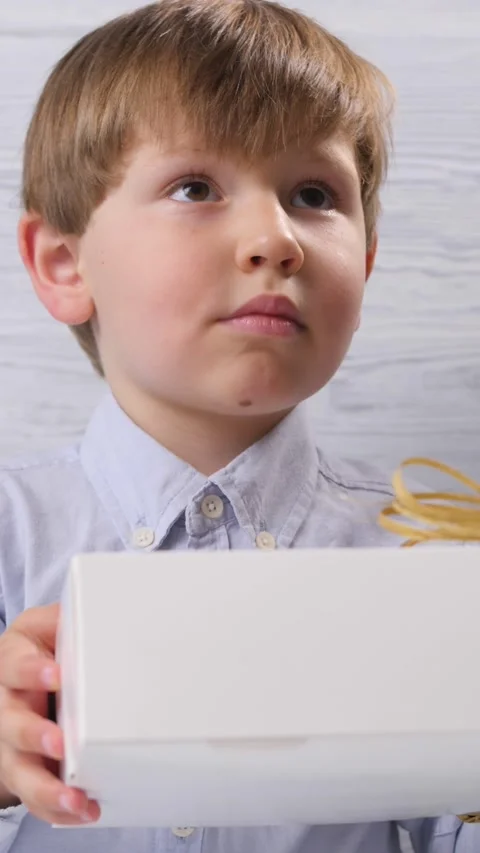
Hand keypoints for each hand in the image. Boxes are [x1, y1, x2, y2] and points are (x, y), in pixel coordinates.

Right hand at [0, 604, 99, 824]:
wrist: (18, 680)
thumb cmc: (40, 649)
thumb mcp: (46, 626)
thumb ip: (68, 619)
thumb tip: (110, 603)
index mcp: (11, 661)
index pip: (15, 665)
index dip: (33, 671)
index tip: (55, 675)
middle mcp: (5, 705)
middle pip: (11, 723)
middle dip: (35, 734)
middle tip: (60, 742)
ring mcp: (10, 744)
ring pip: (20, 770)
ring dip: (47, 787)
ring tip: (75, 798)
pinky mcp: (22, 771)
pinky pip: (34, 796)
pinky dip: (55, 809)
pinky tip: (80, 812)